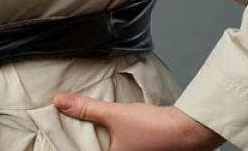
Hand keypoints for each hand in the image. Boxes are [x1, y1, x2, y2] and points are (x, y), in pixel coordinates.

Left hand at [51, 91, 226, 150]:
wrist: (188, 129)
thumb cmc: (155, 129)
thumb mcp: (115, 115)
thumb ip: (87, 109)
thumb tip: (59, 101)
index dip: (78, 145)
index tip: (66, 140)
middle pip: (100, 149)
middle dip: (91, 141)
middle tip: (79, 132)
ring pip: (112, 148)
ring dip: (104, 141)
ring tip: (94, 130)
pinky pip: (124, 147)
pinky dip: (117, 141)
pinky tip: (115, 130)